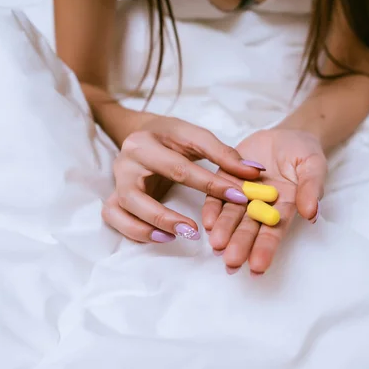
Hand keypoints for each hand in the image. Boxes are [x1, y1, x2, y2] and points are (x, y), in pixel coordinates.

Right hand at [102, 114, 264, 242]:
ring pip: (120, 208)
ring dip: (147, 226)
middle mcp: (126, 161)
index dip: (210, 184)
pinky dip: (134, 230)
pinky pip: (114, 218)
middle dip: (167, 215)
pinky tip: (162, 237)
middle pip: (138, 193)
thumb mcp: (194, 137)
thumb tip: (255, 172)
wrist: (139, 131)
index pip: (179, 167)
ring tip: (180, 235)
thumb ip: (223, 154)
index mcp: (146, 142)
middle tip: (196, 229)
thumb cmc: (170, 136)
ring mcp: (117, 180)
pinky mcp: (114, 196)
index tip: (239, 197)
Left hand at [202, 129, 327, 275]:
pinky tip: (206, 221)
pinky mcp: (226, 178)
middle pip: (249, 229)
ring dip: (223, 231)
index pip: (273, 232)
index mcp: (283, 208)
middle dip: (240, 245)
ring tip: (216, 245)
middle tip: (231, 262)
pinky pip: (216, 196)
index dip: (265, 249)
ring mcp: (241, 194)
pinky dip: (212, 208)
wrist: (286, 135)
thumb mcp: (314, 166)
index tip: (258, 267)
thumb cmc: (304, 154)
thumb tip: (311, 212)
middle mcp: (260, 207)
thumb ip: (311, 188)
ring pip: (230, 216)